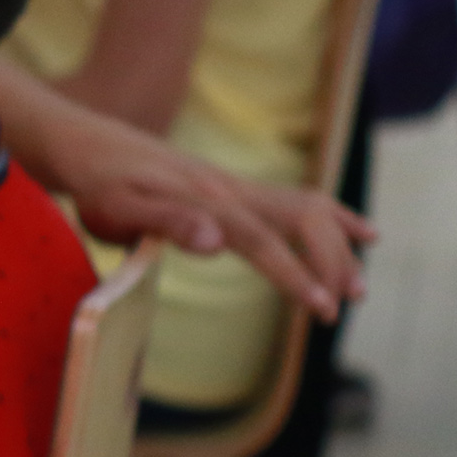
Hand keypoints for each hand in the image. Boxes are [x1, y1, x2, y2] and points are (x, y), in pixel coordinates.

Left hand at [58, 115, 370, 320]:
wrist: (91, 148)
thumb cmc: (100, 188)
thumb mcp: (117, 210)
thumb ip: (165, 222)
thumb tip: (215, 242)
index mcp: (205, 201)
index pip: (262, 240)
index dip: (295, 274)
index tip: (323, 308)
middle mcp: (230, 190)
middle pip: (300, 218)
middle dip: (330, 259)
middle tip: (347, 304)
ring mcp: (237, 187)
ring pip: (306, 208)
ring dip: (338, 245)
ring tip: (358, 287)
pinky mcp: (238, 190)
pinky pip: (298, 201)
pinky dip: (335, 218)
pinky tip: (365, 234)